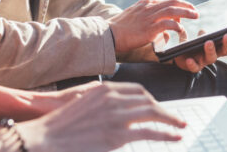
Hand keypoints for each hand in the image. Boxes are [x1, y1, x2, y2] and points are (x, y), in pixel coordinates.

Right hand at [16, 82, 185, 151]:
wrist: (46, 135)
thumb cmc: (61, 123)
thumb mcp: (83, 102)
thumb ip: (101, 101)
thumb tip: (113, 105)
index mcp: (106, 90)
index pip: (138, 90)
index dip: (151, 100)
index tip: (158, 107)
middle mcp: (114, 99)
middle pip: (148, 100)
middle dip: (164, 109)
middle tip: (174, 118)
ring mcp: (117, 116)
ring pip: (153, 114)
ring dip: (170, 120)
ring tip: (180, 126)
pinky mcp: (118, 135)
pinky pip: (149, 132)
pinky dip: (166, 134)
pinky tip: (175, 136)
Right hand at [108, 0, 197, 58]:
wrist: (109, 33)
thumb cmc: (120, 29)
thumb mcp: (134, 17)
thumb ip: (147, 19)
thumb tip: (161, 29)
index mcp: (145, 3)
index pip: (166, 2)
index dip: (178, 5)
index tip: (185, 10)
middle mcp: (149, 7)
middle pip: (172, 3)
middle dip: (186, 6)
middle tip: (195, 10)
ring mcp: (149, 17)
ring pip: (173, 11)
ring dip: (186, 12)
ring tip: (195, 15)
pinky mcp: (149, 28)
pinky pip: (167, 24)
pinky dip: (176, 25)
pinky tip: (181, 29)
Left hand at [173, 26, 226, 72]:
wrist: (177, 56)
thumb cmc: (192, 43)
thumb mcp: (200, 33)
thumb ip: (207, 27)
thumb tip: (214, 19)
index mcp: (218, 43)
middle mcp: (214, 52)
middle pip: (225, 50)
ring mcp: (204, 60)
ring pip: (211, 58)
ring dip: (211, 50)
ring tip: (208, 42)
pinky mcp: (192, 65)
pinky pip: (194, 67)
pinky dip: (192, 64)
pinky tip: (189, 59)